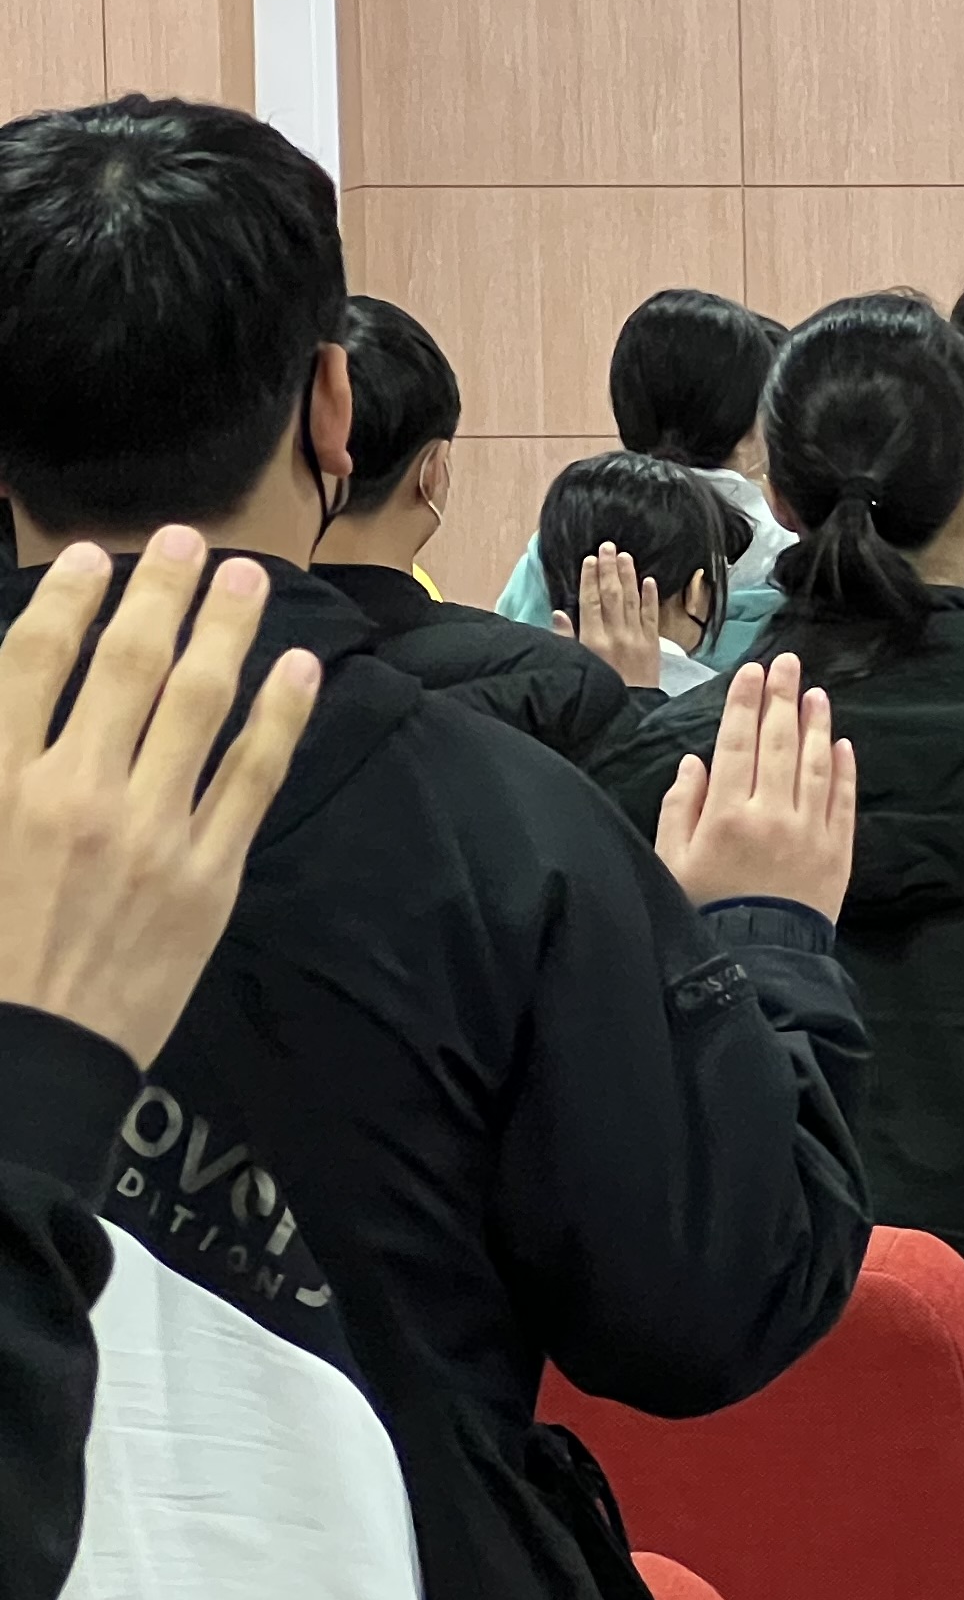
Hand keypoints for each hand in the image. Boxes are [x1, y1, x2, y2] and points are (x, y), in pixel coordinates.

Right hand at [0, 531, 317, 1064]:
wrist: (31, 1056)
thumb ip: (0, 756)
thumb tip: (17, 695)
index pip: (32, 661)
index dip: (65, 600)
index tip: (88, 557)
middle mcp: (75, 793)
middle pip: (125, 665)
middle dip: (156, 592)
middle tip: (181, 542)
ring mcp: (150, 831)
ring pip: (197, 704)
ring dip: (225, 630)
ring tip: (245, 579)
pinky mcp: (209, 874)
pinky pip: (253, 776)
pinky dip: (280, 716)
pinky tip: (298, 669)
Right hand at [564, 544, 661, 688]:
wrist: (631, 714)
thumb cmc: (599, 691)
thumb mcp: (577, 666)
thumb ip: (566, 640)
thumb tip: (558, 613)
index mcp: (594, 641)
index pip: (591, 602)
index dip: (590, 579)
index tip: (590, 559)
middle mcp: (617, 635)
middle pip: (612, 596)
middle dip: (609, 569)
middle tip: (608, 546)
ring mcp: (637, 639)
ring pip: (632, 601)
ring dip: (629, 577)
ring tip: (625, 556)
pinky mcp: (653, 645)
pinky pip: (652, 617)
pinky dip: (650, 598)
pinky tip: (649, 581)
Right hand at [653, 653, 855, 919]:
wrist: (756, 961)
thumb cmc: (703, 911)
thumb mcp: (671, 861)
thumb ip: (680, 807)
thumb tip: (695, 761)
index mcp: (726, 813)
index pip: (738, 742)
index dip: (745, 703)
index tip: (753, 672)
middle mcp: (773, 814)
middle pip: (780, 743)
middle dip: (782, 698)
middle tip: (788, 663)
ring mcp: (811, 831)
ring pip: (815, 765)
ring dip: (816, 725)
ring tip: (817, 694)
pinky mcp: (838, 851)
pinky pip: (843, 801)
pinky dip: (843, 770)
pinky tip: (841, 745)